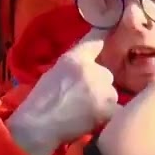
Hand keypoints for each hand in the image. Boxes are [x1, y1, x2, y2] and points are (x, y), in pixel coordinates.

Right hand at [8, 29, 118, 154]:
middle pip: (106, 74)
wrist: (38, 125)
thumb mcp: (54, 70)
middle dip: (98, 84)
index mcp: (75, 58)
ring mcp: (103, 89)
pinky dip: (107, 114)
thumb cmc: (41, 99)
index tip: (111, 29)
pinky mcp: (108, 108)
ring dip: (103, 100)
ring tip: (84, 111)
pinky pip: (116, 109)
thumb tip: (95, 47)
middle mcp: (93, 70)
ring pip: (111, 92)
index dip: (105, 35)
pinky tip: (92, 119)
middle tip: (81, 97)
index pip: (96, 40)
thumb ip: (75, 60)